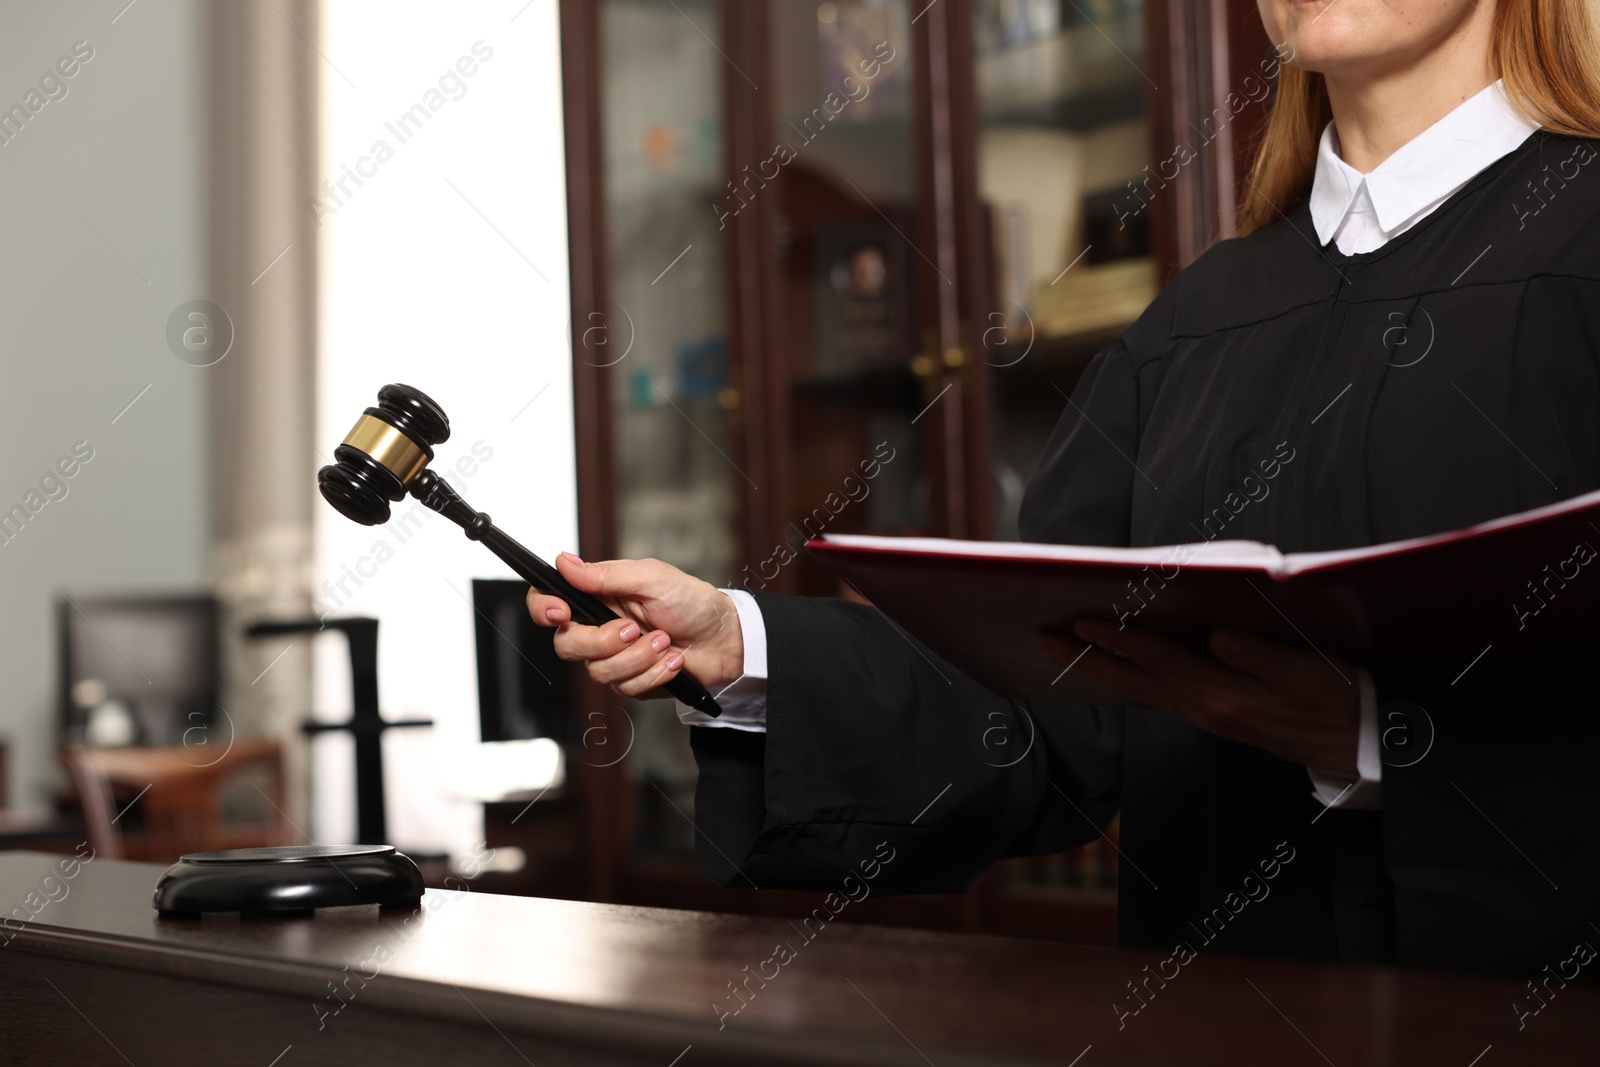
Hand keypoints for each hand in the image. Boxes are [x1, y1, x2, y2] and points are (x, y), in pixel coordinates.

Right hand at [526, 553, 742, 701]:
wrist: (724, 639)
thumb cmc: (691, 601)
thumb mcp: (651, 578)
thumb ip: (605, 575)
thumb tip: (565, 562)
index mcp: (598, 597)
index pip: (549, 601)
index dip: (544, 608)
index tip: (561, 612)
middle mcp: (599, 627)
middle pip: (567, 645)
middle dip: (601, 642)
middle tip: (633, 629)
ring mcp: (613, 658)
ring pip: (598, 671)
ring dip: (637, 658)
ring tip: (664, 641)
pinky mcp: (631, 682)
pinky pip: (626, 688)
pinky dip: (654, 673)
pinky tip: (673, 661)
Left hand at [1039, 621, 1358, 778]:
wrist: (1356, 745)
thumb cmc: (1336, 698)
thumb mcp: (1309, 674)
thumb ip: (1264, 657)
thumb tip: (1221, 640)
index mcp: (1224, 694)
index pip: (1159, 660)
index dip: (1120, 639)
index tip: (1081, 623)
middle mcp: (1205, 709)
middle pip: (1135, 680)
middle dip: (1087, 659)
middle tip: (1041, 639)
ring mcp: (1206, 716)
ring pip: (1141, 691)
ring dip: (1100, 670)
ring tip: (1062, 652)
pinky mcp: (1213, 717)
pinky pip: (1157, 698)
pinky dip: (1129, 682)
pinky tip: (1114, 672)